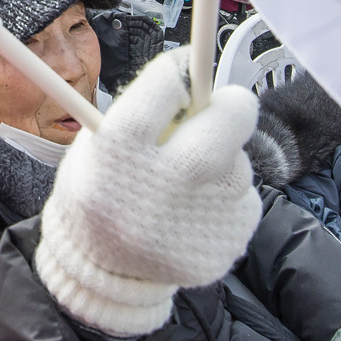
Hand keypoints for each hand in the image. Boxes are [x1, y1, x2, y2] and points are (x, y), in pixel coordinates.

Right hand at [34, 49, 261, 337]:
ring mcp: (194, 226)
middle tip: (229, 104)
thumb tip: (197, 80)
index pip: (163, 89)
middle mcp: (158, 191)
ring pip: (237, 169)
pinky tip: (199, 210)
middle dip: (233, 108)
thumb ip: (145, 115)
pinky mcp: (221, 250)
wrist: (104, 274)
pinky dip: (227, 197)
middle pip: (222, 130)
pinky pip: (243, 204)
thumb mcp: (97, 148)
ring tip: (193, 177)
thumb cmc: (102, 194)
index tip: (187, 66)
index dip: (179, 68)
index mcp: (116, 157)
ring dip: (224, 160)